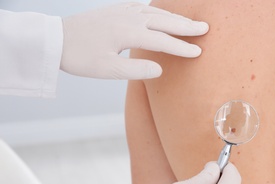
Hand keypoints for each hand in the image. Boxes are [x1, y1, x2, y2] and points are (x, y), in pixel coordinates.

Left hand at [60, 2, 208, 79]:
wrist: (55, 40)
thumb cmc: (80, 57)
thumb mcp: (107, 70)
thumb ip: (135, 70)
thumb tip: (160, 70)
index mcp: (126, 33)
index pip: (161, 41)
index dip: (181, 47)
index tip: (198, 52)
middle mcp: (127, 18)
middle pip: (163, 21)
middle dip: (186, 26)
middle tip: (205, 28)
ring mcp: (121, 12)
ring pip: (155, 13)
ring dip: (174, 17)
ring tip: (190, 22)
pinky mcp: (115, 11)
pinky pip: (143, 8)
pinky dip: (158, 11)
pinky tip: (162, 14)